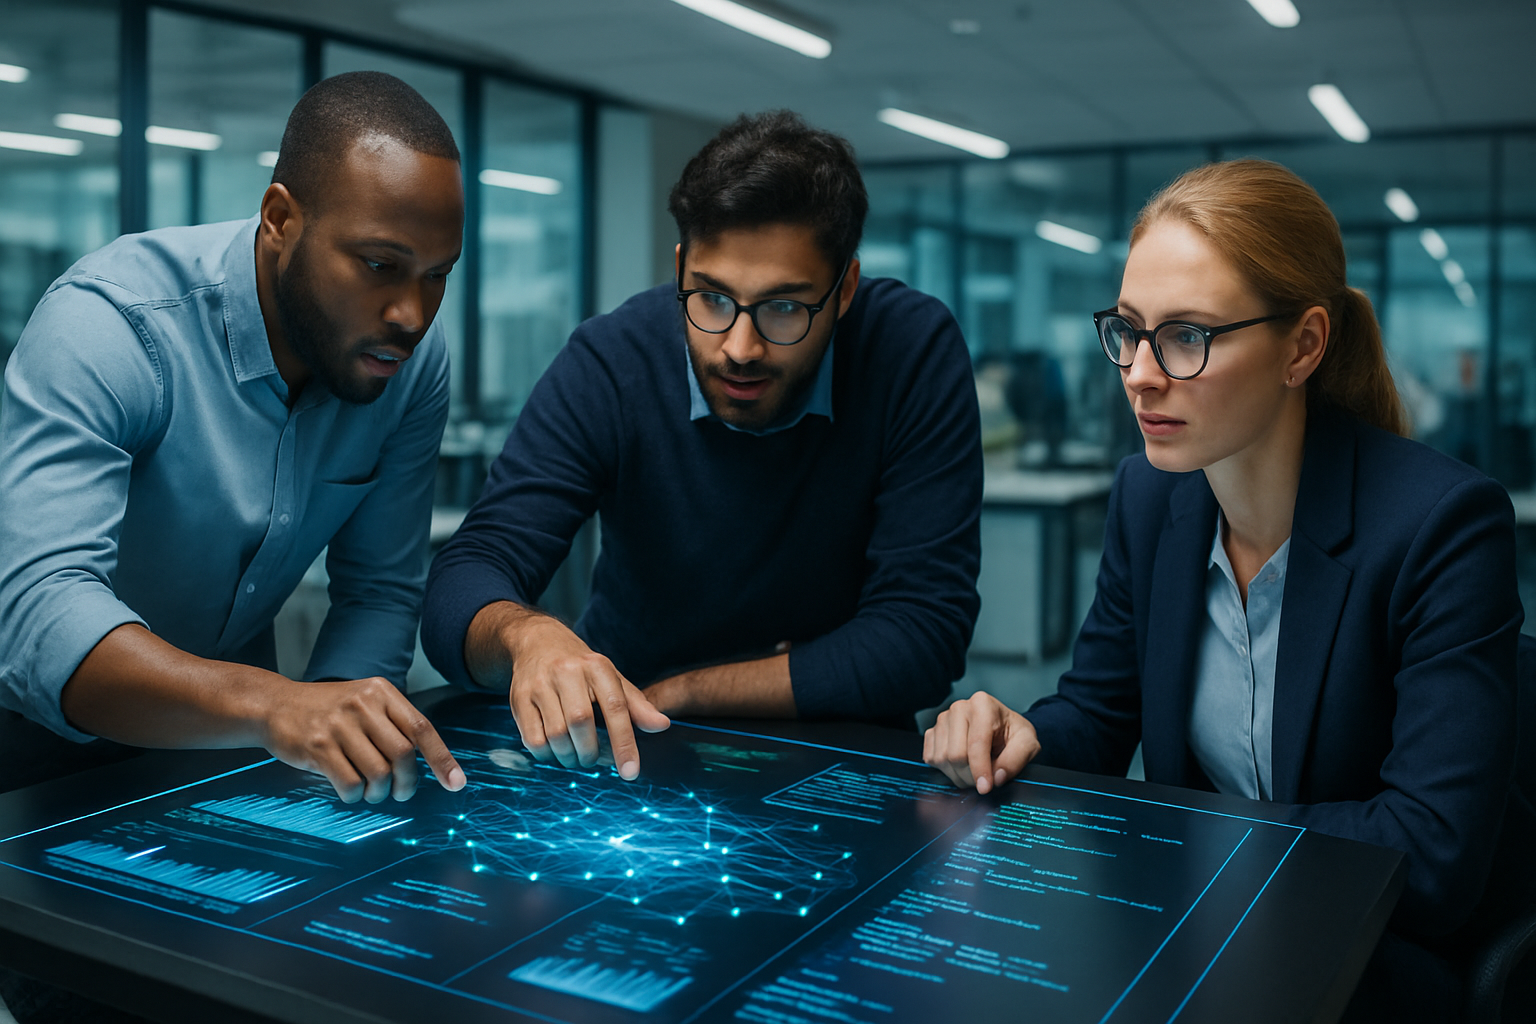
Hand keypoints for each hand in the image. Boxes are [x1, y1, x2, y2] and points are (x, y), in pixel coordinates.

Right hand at [262, 677, 465, 803]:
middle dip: (407, 783)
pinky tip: (350, 791)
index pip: (422, 728)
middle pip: (404, 755)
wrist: (274, 705)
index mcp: (381, 692)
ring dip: (379, 793)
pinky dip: (355, 796)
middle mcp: (363, 704)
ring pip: (378, 773)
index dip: (443, 759)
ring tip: (372, 792)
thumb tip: (429, 764)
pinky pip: (350, 784)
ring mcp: (339, 725)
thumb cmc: (328, 710)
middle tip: (400, 793)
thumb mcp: (364, 702)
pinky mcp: (318, 746)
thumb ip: (393, 725)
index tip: (456, 784)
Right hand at [504, 616, 669, 778]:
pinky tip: (553, 750)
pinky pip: (532, 739)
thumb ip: (636, 704)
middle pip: (581, 723)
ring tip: (574, 755)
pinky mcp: (519, 698)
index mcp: (598, 667)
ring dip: (568, 756)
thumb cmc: (582, 667)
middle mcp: (568, 672)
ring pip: (556, 734)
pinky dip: (546, 754)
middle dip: (589, 752)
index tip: (630, 772)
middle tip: (592, 759)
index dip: (624, 743)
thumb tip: (662, 725)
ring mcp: (540, 684)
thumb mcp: (612, 679)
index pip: (616, 708)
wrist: (537, 642)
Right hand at [923, 691, 1039, 793]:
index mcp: (982, 704)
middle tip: (985, 779)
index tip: (986, 788)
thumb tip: (997, 777)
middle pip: (955, 755)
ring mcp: (942, 719)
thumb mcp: (1028, 744)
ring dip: (959, 775)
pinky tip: (962, 764)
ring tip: (976, 771)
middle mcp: (959, 708)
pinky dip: (946, 769)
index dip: (980, 770)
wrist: (1002, 729)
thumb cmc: (1013, 735)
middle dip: (970, 775)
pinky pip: (931, 758)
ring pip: (942, 759)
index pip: (976, 744)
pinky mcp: (932, 732)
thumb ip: (1016, 760)